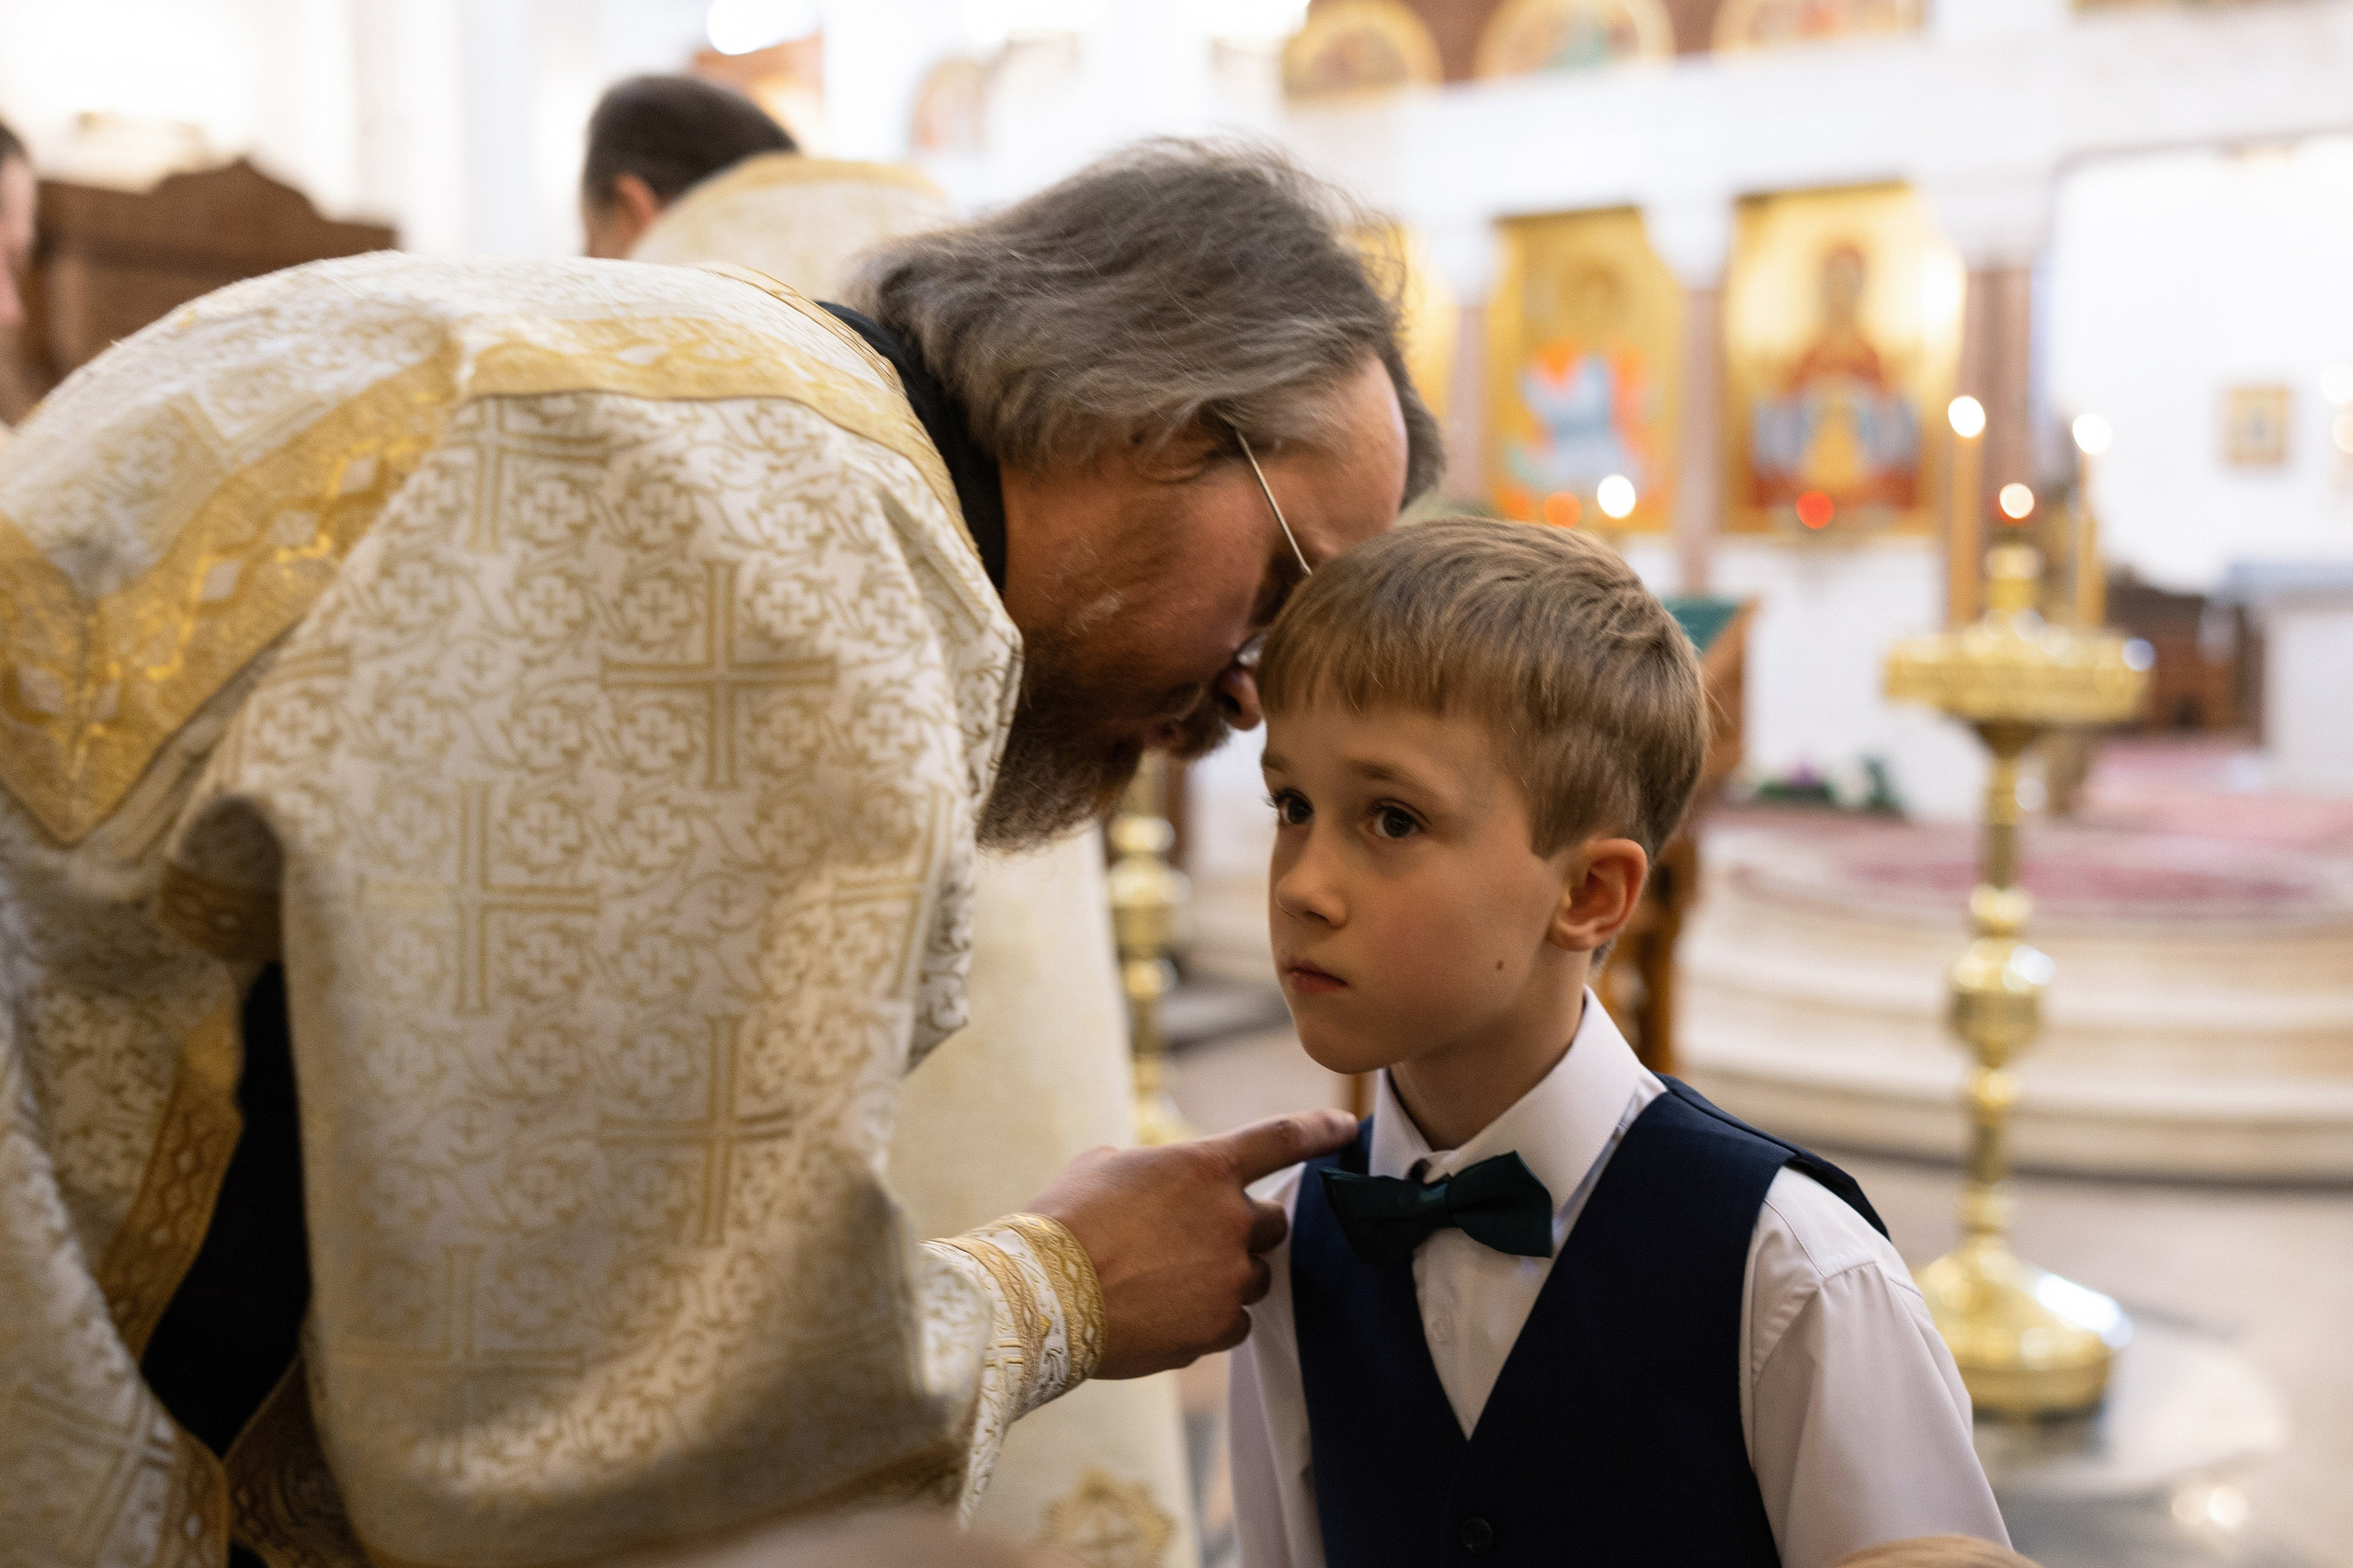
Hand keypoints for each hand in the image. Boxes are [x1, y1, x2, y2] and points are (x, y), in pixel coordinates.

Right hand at [1028, 1109, 1357, 1379]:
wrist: (1041, 1296)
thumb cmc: (1064, 1221)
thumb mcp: (1105, 1167)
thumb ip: (1153, 1170)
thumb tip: (1156, 1187)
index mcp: (1206, 1167)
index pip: (1282, 1139)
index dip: (1319, 1131)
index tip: (1347, 1128)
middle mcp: (1231, 1221)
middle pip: (1273, 1224)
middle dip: (1245, 1229)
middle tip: (1195, 1238)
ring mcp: (1228, 1279)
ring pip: (1254, 1277)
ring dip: (1226, 1275)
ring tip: (1165, 1279)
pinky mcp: (1215, 1330)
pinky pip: (1234, 1322)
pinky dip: (1210, 1317)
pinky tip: (1164, 1312)